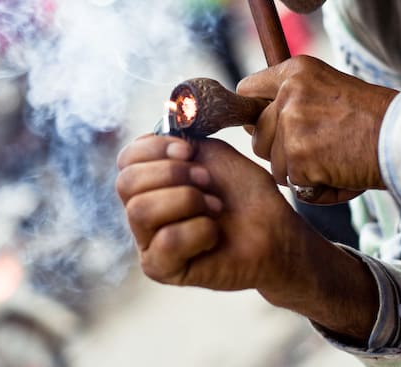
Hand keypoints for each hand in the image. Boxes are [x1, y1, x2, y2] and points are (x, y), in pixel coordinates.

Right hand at [117, 134, 306, 293]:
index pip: (126, 159)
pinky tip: (215, 233)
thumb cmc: (242, 193)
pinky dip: (198, 230)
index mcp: (150, 180)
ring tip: (214, 206)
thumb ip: (181, 140)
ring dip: (186, 200)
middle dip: (172, 173)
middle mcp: (142, 210)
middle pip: (126, 183)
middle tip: (206, 180)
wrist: (275, 230)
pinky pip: (167, 241)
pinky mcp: (163, 269)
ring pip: (140, 211)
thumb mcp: (211, 154)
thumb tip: (161, 131)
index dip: (153, 148)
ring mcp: (149, 241)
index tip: (189, 150)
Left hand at [237, 55, 398, 203]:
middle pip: (256, 135)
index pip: (247, 90)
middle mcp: (288, 93)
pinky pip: (292, 183)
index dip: (253, 112)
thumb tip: (252, 120)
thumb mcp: (327, 89)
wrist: (400, 138)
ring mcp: (291, 125)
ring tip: (330, 160)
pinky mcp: (298, 157)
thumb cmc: (370, 117)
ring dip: (298, 170)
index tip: (267, 124)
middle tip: (314, 149)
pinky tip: (337, 175)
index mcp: (295, 71)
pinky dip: (313, 188)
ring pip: (273, 163)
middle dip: (278, 149)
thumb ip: (291, 98)